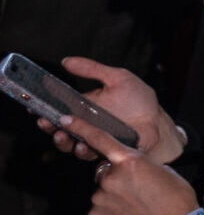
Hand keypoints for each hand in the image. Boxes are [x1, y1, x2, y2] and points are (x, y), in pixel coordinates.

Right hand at [35, 60, 182, 164]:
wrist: (157, 121)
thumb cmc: (139, 100)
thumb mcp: (117, 78)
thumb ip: (92, 69)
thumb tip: (67, 60)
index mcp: (84, 107)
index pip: (58, 109)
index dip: (44, 109)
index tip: (34, 106)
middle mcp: (84, 124)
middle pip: (58, 127)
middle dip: (48, 126)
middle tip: (45, 121)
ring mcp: (92, 139)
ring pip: (68, 143)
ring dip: (61, 140)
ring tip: (61, 134)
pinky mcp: (102, 151)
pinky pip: (87, 154)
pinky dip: (81, 151)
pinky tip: (81, 145)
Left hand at [52, 109, 198, 214]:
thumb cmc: (175, 196)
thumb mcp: (160, 169)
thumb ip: (137, 164)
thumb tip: (125, 167)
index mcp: (129, 161)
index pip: (100, 139)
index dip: (81, 127)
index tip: (65, 120)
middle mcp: (110, 177)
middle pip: (105, 171)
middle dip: (116, 176)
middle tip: (137, 189)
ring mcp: (100, 198)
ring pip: (102, 191)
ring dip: (114, 195)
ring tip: (135, 204)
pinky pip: (98, 208)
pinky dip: (110, 211)